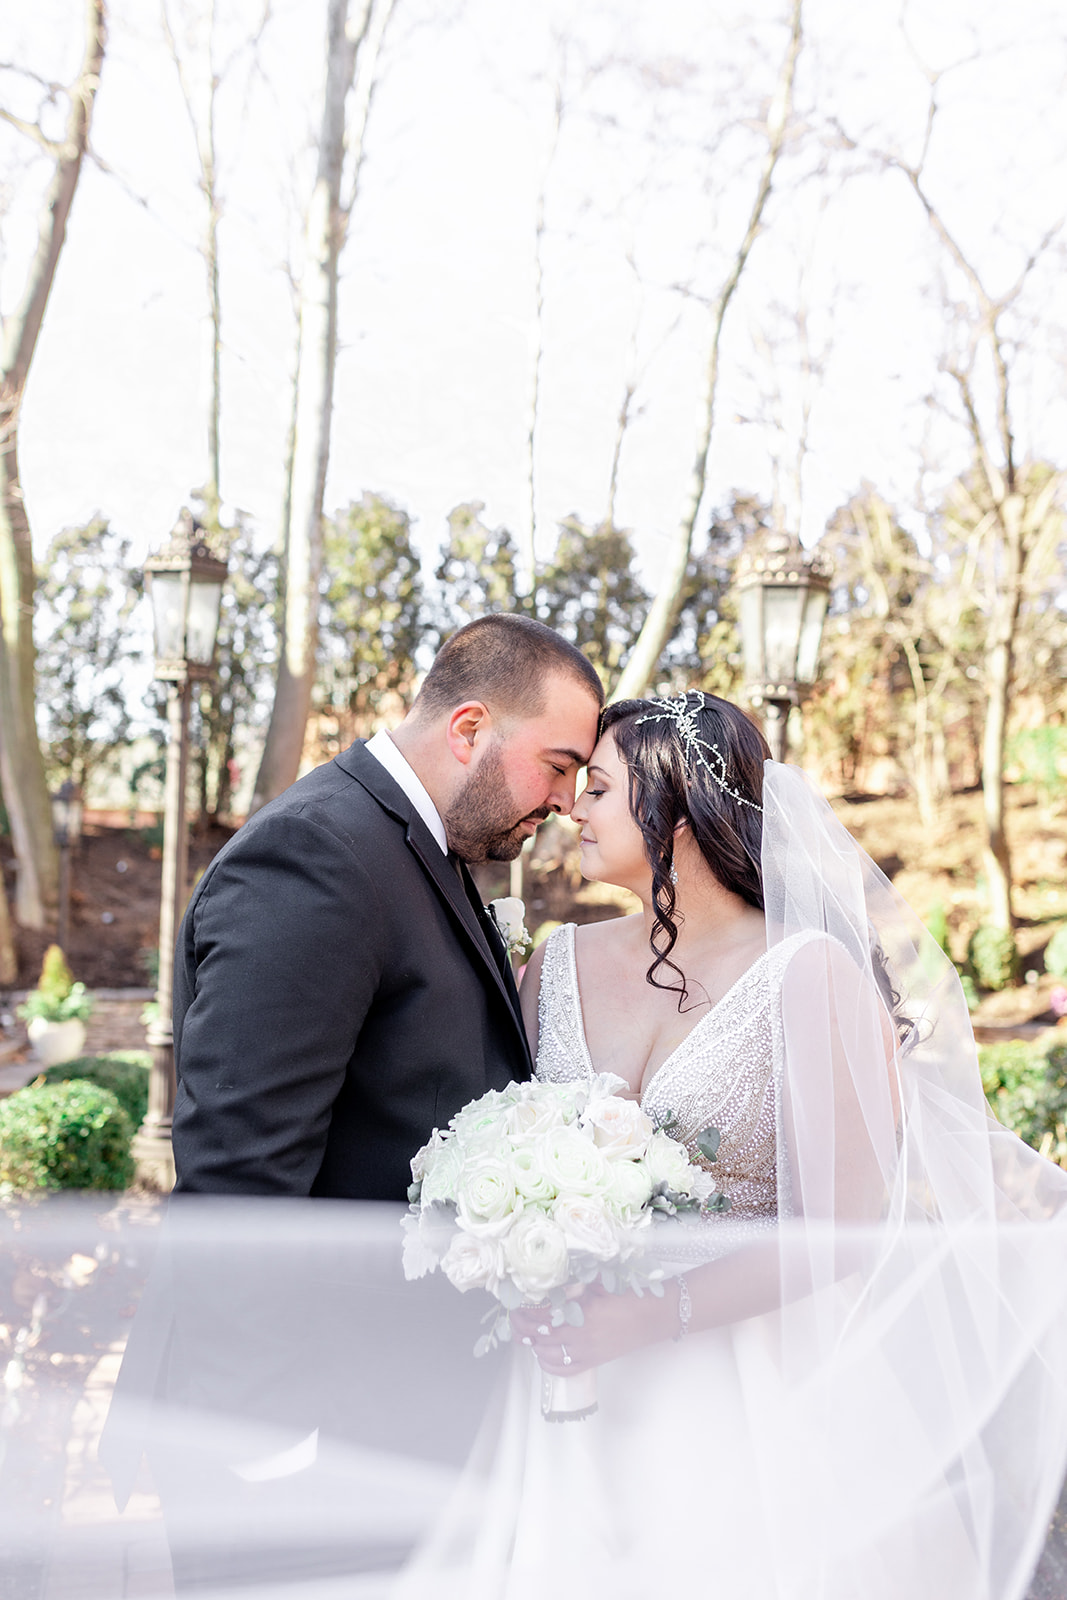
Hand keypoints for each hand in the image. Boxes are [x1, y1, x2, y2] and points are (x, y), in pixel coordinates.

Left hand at [511, 1281, 680, 1375]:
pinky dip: (548, 1364)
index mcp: (582, 1314)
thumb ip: (575, 1283)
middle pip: (541, 1337)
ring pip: (549, 1355)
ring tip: (528, 1334)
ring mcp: (587, 1353)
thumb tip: (550, 1277)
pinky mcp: (593, 1362)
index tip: (516, 1305)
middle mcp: (581, 1337)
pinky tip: (542, 1354)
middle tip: (516, 1319)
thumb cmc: (629, 1296)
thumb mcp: (599, 1283)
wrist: (654, 1317)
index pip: (542, 1317)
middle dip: (524, 1329)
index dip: (525, 1313)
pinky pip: (564, 1370)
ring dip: (534, 1345)